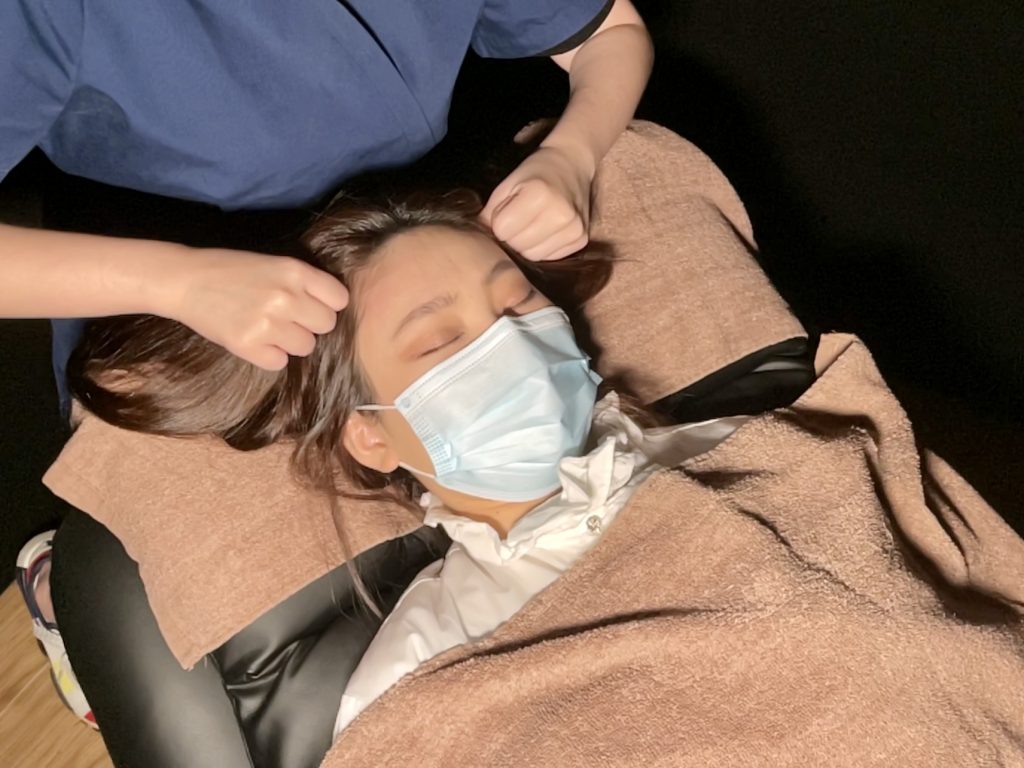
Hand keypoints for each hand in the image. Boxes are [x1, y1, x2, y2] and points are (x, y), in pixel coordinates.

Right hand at [161, 248, 347, 369]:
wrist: (185, 280)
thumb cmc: (231, 269)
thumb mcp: (273, 264)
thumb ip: (304, 283)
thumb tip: (333, 308)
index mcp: (294, 271)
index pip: (339, 299)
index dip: (328, 304)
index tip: (312, 305)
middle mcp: (286, 297)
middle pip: (326, 325)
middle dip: (310, 323)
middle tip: (287, 317)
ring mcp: (268, 323)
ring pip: (306, 347)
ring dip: (291, 342)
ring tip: (268, 327)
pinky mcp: (248, 345)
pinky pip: (279, 362)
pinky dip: (269, 355)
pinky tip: (255, 339)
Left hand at [481, 144, 593, 260]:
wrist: (572, 164)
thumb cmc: (535, 173)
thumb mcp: (508, 184)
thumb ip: (490, 212)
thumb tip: (479, 239)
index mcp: (540, 194)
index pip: (502, 230)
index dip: (500, 222)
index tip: (508, 209)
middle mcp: (561, 214)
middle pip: (519, 247)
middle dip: (512, 236)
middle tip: (519, 219)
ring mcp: (574, 229)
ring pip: (534, 256)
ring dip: (526, 245)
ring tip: (532, 224)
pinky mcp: (581, 240)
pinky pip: (550, 257)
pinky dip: (542, 247)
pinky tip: (546, 230)